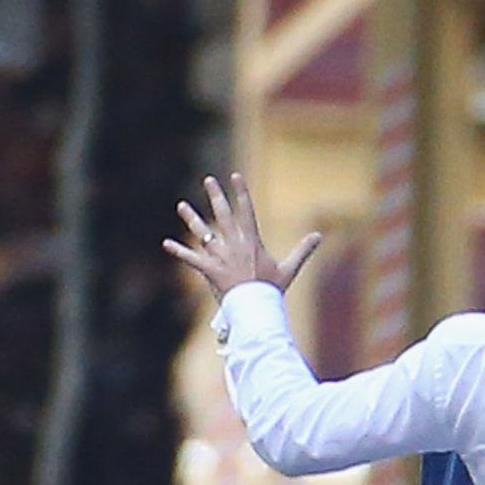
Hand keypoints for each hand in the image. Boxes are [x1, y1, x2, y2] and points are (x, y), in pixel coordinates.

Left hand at [165, 173, 321, 302]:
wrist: (256, 309)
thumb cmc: (272, 290)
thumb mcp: (289, 268)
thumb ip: (302, 250)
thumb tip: (318, 236)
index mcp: (252, 242)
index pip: (246, 211)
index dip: (241, 192)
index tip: (235, 175)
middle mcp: (234, 245)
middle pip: (222, 216)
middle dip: (215, 196)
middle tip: (208, 180)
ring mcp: (220, 257)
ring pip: (203, 233)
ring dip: (191, 219)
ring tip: (181, 205)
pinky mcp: (209, 270)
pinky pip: (191, 259)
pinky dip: (178, 251)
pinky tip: (166, 244)